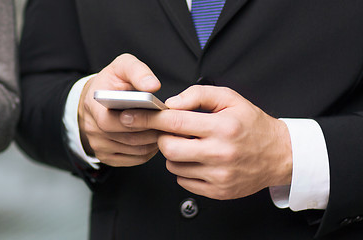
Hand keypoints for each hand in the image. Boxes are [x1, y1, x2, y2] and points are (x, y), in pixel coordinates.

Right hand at [78, 53, 161, 166]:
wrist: (96, 100)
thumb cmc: (111, 83)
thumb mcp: (121, 66)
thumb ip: (137, 71)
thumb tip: (153, 85)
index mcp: (92, 106)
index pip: (109, 121)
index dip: (134, 121)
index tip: (156, 113)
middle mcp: (92, 129)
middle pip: (127, 138)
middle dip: (151, 130)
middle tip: (172, 123)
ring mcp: (99, 146)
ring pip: (134, 150)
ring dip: (154, 142)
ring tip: (168, 130)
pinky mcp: (108, 157)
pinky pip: (135, 159)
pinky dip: (151, 151)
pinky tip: (158, 139)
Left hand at [120, 85, 292, 199]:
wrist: (280, 155)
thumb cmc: (252, 124)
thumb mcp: (230, 99)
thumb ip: (198, 95)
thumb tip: (171, 103)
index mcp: (222, 127)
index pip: (174, 122)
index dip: (150, 118)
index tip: (132, 115)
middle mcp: (220, 153)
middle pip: (168, 148)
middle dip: (163, 138)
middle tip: (171, 132)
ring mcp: (219, 175)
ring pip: (173, 166)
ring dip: (174, 155)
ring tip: (190, 145)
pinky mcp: (218, 191)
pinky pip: (183, 181)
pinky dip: (184, 170)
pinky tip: (198, 160)